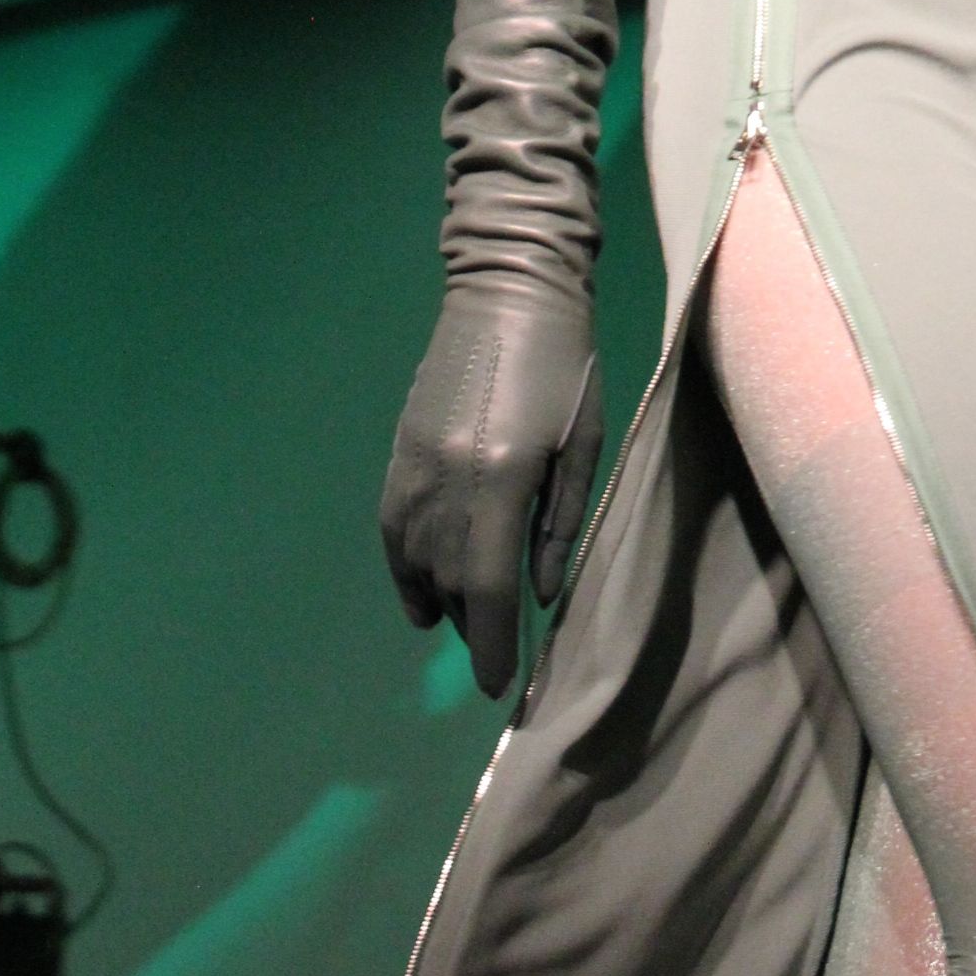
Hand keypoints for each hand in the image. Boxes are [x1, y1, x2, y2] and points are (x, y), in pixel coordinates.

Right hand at [380, 281, 604, 698]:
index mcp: (500, 477)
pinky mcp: (399, 450)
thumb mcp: (583, 444)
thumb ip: (559, 526)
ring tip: (472, 619)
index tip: (500, 687)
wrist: (510, 288)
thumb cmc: (568, 362)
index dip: (493, 644)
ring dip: (444, 599)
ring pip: (418, 561)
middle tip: (500, 650)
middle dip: (474, 626)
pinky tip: (423, 597)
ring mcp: (414, 464)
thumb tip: (538, 597)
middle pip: (451, 580)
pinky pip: (393, 530)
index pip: (490, 587)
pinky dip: (405, 569)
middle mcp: (447, 478)